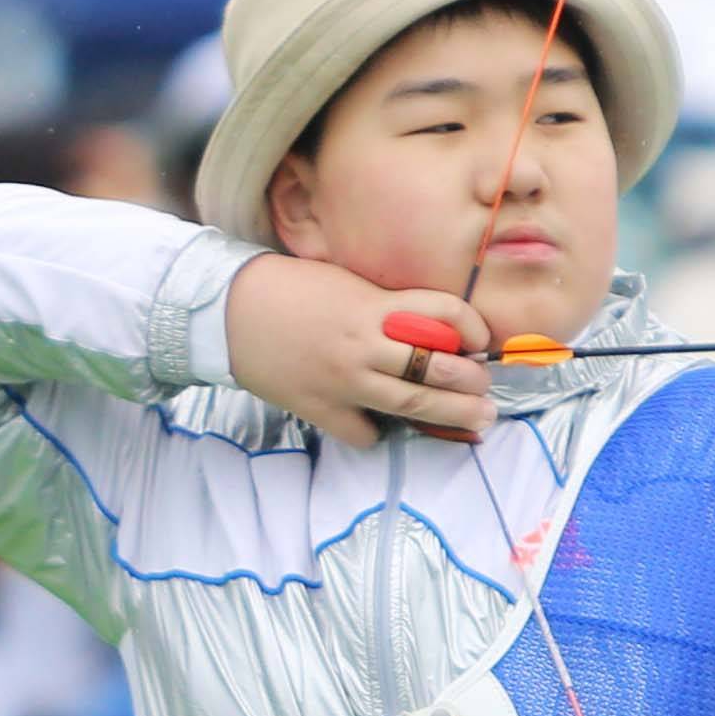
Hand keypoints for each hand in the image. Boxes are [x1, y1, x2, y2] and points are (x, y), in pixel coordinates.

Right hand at [220, 256, 497, 447]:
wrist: (227, 310)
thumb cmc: (291, 289)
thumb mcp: (347, 282)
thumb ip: (388, 306)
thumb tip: (434, 332)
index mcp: (372, 306)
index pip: (442, 312)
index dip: (471, 327)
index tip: (479, 340)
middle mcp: (363, 345)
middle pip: (436, 369)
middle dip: (472, 383)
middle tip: (487, 393)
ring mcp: (343, 381)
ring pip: (412, 404)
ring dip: (453, 415)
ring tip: (478, 419)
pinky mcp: (320, 408)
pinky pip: (364, 432)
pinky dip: (378, 431)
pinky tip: (383, 423)